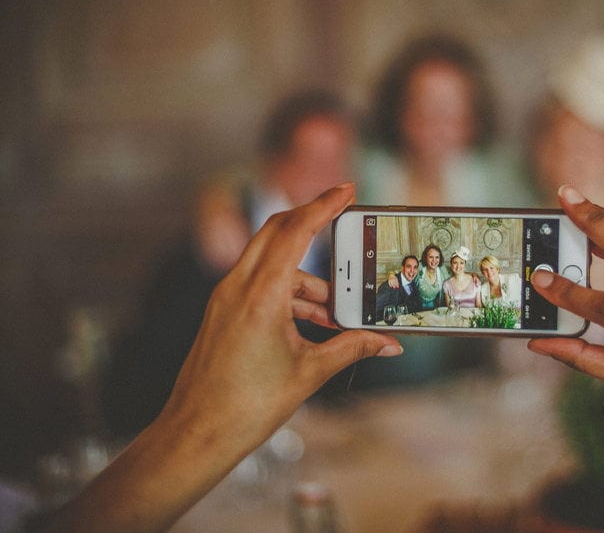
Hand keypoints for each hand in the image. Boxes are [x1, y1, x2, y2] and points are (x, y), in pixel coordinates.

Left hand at [167, 183, 402, 442]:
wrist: (196, 434)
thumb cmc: (247, 406)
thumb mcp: (310, 372)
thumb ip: (351, 348)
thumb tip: (387, 343)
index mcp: (261, 295)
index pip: (295, 231)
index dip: (324, 205)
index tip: (346, 190)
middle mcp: (238, 287)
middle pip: (277, 231)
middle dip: (312, 223)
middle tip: (343, 221)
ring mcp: (226, 298)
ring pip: (271, 263)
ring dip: (307, 278)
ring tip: (336, 314)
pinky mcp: (222, 312)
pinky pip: (260, 286)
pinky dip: (288, 295)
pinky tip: (310, 326)